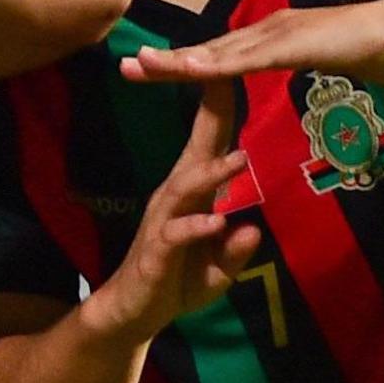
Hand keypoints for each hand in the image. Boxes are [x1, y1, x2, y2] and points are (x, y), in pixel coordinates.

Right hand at [87, 81, 264, 342]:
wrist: (132, 313)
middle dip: (211, 115)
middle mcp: (176, 198)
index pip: (209, 142)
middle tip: (228, 79)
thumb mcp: (218, 269)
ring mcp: (164, 223)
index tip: (233, 68)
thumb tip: (251, 229)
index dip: (220, 107)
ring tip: (239, 160)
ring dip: (212, 173)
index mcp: (192, 193)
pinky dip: (196, 228)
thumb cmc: (175, 283)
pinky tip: (216, 222)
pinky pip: (177, 235)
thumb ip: (235, 250)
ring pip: (187, 188)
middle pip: (196, 149)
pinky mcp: (156, 252)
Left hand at [121, 0, 383, 87]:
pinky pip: (249, 59)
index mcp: (274, 37)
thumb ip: (310, 62)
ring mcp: (279, 34)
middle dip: (166, 61)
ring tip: (139, 66)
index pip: (221, 54)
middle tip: (124, 67)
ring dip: (178, 61)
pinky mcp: (295, 45)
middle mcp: (269, 31)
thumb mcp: (331, 60)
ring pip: (219, 52)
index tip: (151, 69)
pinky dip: (217, 65)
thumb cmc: (379, 47)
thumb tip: (304, 68)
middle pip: (208, 50)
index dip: (185, 62)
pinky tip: (190, 68)